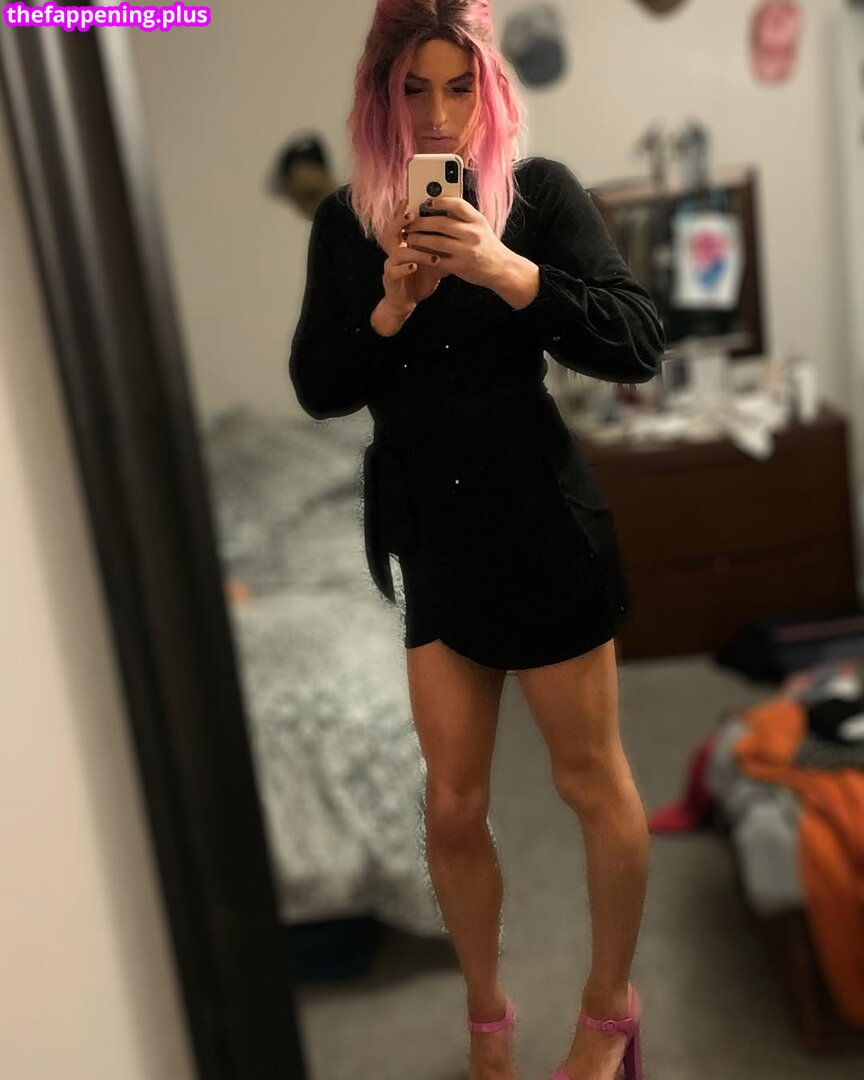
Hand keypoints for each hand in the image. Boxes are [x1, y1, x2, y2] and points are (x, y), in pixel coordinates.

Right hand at [379, 198, 447, 316]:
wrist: (408, 300)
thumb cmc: (422, 276)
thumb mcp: (435, 257)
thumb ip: (442, 243)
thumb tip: (460, 229)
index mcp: (404, 240)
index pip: (403, 220)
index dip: (405, 208)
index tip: (416, 197)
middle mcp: (395, 248)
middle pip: (392, 229)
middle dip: (401, 220)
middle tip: (413, 214)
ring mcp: (391, 262)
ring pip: (398, 251)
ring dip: (415, 251)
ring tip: (431, 254)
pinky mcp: (389, 277)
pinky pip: (395, 270)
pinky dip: (406, 268)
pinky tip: (415, 267)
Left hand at [401, 195, 511, 289]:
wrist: (502, 268)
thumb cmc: (486, 245)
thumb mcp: (479, 226)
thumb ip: (462, 217)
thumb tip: (436, 205)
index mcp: (477, 220)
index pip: (457, 204)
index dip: (440, 201)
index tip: (426, 201)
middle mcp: (473, 233)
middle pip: (441, 223)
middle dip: (421, 222)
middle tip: (408, 222)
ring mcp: (467, 250)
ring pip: (437, 241)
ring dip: (418, 238)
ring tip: (407, 237)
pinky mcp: (461, 266)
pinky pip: (438, 259)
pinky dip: (425, 255)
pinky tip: (416, 253)